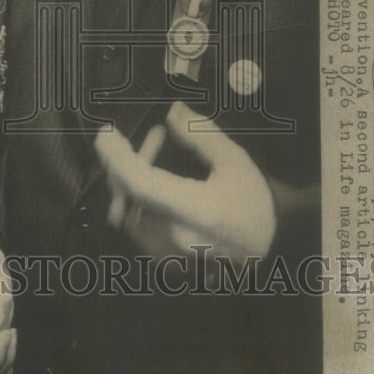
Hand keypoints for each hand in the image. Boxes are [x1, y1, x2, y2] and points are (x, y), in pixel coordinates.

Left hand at [95, 103, 275, 264]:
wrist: (268, 251)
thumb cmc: (253, 204)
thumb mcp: (234, 162)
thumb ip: (201, 135)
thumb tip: (172, 110)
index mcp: (197, 213)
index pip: (140, 184)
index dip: (117, 158)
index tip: (105, 134)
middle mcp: (176, 241)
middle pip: (128, 196)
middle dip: (124, 162)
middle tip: (140, 137)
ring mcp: (166, 257)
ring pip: (127, 210)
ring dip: (131, 178)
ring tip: (156, 150)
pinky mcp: (160, 263)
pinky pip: (135, 226)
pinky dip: (137, 199)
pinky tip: (156, 180)